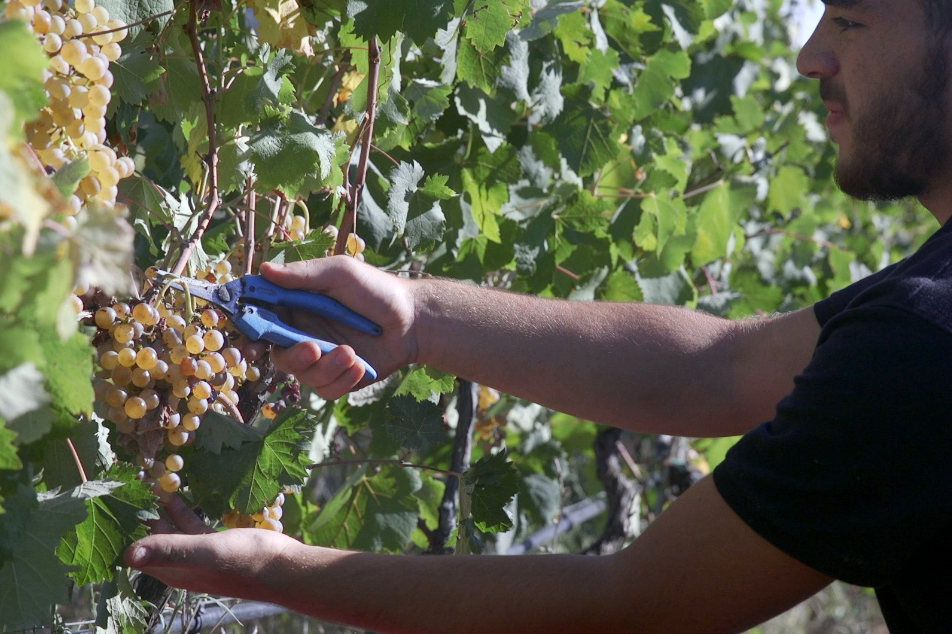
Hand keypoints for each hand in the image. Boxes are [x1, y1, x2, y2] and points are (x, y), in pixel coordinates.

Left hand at [124, 495, 300, 602]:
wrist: (285, 568)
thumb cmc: (247, 560)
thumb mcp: (207, 551)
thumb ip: (170, 550)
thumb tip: (127, 555)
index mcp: (174, 570)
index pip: (138, 550)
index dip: (126, 527)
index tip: (115, 500)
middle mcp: (182, 565)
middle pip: (152, 538)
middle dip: (141, 513)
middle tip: (130, 482)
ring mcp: (199, 555)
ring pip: (171, 530)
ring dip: (159, 509)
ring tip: (150, 481)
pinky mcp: (216, 545)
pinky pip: (191, 526)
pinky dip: (182, 510)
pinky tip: (181, 493)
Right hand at [259, 257, 418, 398]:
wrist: (414, 320)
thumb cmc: (377, 290)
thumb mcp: (340, 274)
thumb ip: (304, 275)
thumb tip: (263, 270)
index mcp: (297, 306)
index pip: (263, 319)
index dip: (251, 330)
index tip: (252, 341)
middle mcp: (304, 333)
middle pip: (278, 354)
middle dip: (293, 356)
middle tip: (313, 349)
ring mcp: (321, 357)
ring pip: (303, 376)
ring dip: (326, 368)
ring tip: (352, 354)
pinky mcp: (339, 377)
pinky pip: (326, 390)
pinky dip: (341, 380)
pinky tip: (360, 366)